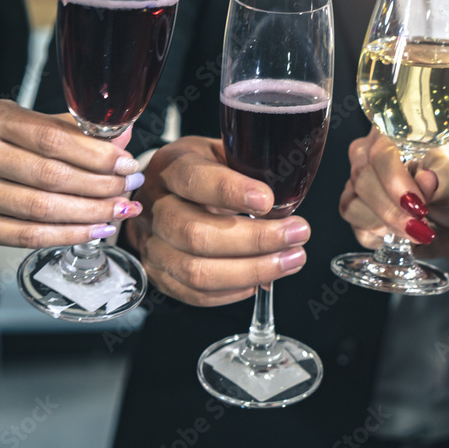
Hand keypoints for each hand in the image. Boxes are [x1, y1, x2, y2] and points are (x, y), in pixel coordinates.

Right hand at [0, 100, 144, 246]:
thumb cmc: (9, 145)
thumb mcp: (39, 125)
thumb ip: (79, 131)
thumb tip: (123, 136)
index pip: (53, 139)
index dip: (97, 155)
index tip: (127, 164)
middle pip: (50, 176)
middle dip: (101, 185)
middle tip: (130, 187)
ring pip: (42, 209)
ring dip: (91, 212)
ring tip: (120, 209)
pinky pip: (30, 236)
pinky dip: (70, 235)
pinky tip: (96, 230)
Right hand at [126, 135, 309, 306]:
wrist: (163, 194)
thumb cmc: (203, 173)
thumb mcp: (221, 154)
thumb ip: (247, 170)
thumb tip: (287, 197)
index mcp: (171, 167)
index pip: (194, 180)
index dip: (230, 191)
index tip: (267, 200)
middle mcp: (154, 207)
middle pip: (196, 234)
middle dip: (255, 240)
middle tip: (296, 235)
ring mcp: (152, 245)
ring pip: (196, 271)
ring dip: (251, 270)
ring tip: (290, 260)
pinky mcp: (158, 274)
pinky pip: (195, 293)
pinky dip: (233, 291)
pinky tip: (261, 280)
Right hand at [339, 129, 448, 258]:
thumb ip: (447, 175)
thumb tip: (425, 179)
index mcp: (395, 136)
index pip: (381, 152)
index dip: (395, 181)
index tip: (419, 206)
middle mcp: (370, 155)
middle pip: (362, 178)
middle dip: (391, 209)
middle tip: (419, 225)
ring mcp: (359, 182)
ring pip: (352, 204)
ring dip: (384, 223)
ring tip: (414, 230)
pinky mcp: (357, 209)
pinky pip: (353, 224)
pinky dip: (375, 234)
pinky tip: (398, 234)